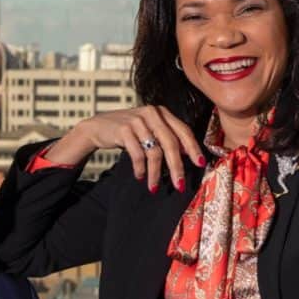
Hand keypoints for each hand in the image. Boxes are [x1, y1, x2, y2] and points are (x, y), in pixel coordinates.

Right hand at [44, 105, 204, 192]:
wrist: (98, 127)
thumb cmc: (129, 131)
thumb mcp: (149, 130)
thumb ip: (167, 137)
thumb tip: (188, 154)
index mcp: (162, 112)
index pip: (183, 130)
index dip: (193, 148)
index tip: (200, 164)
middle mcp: (152, 113)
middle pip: (171, 143)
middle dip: (176, 167)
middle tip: (179, 185)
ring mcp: (137, 120)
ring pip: (154, 151)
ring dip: (155, 173)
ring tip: (154, 186)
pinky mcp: (124, 129)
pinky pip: (137, 154)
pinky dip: (140, 168)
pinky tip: (140, 176)